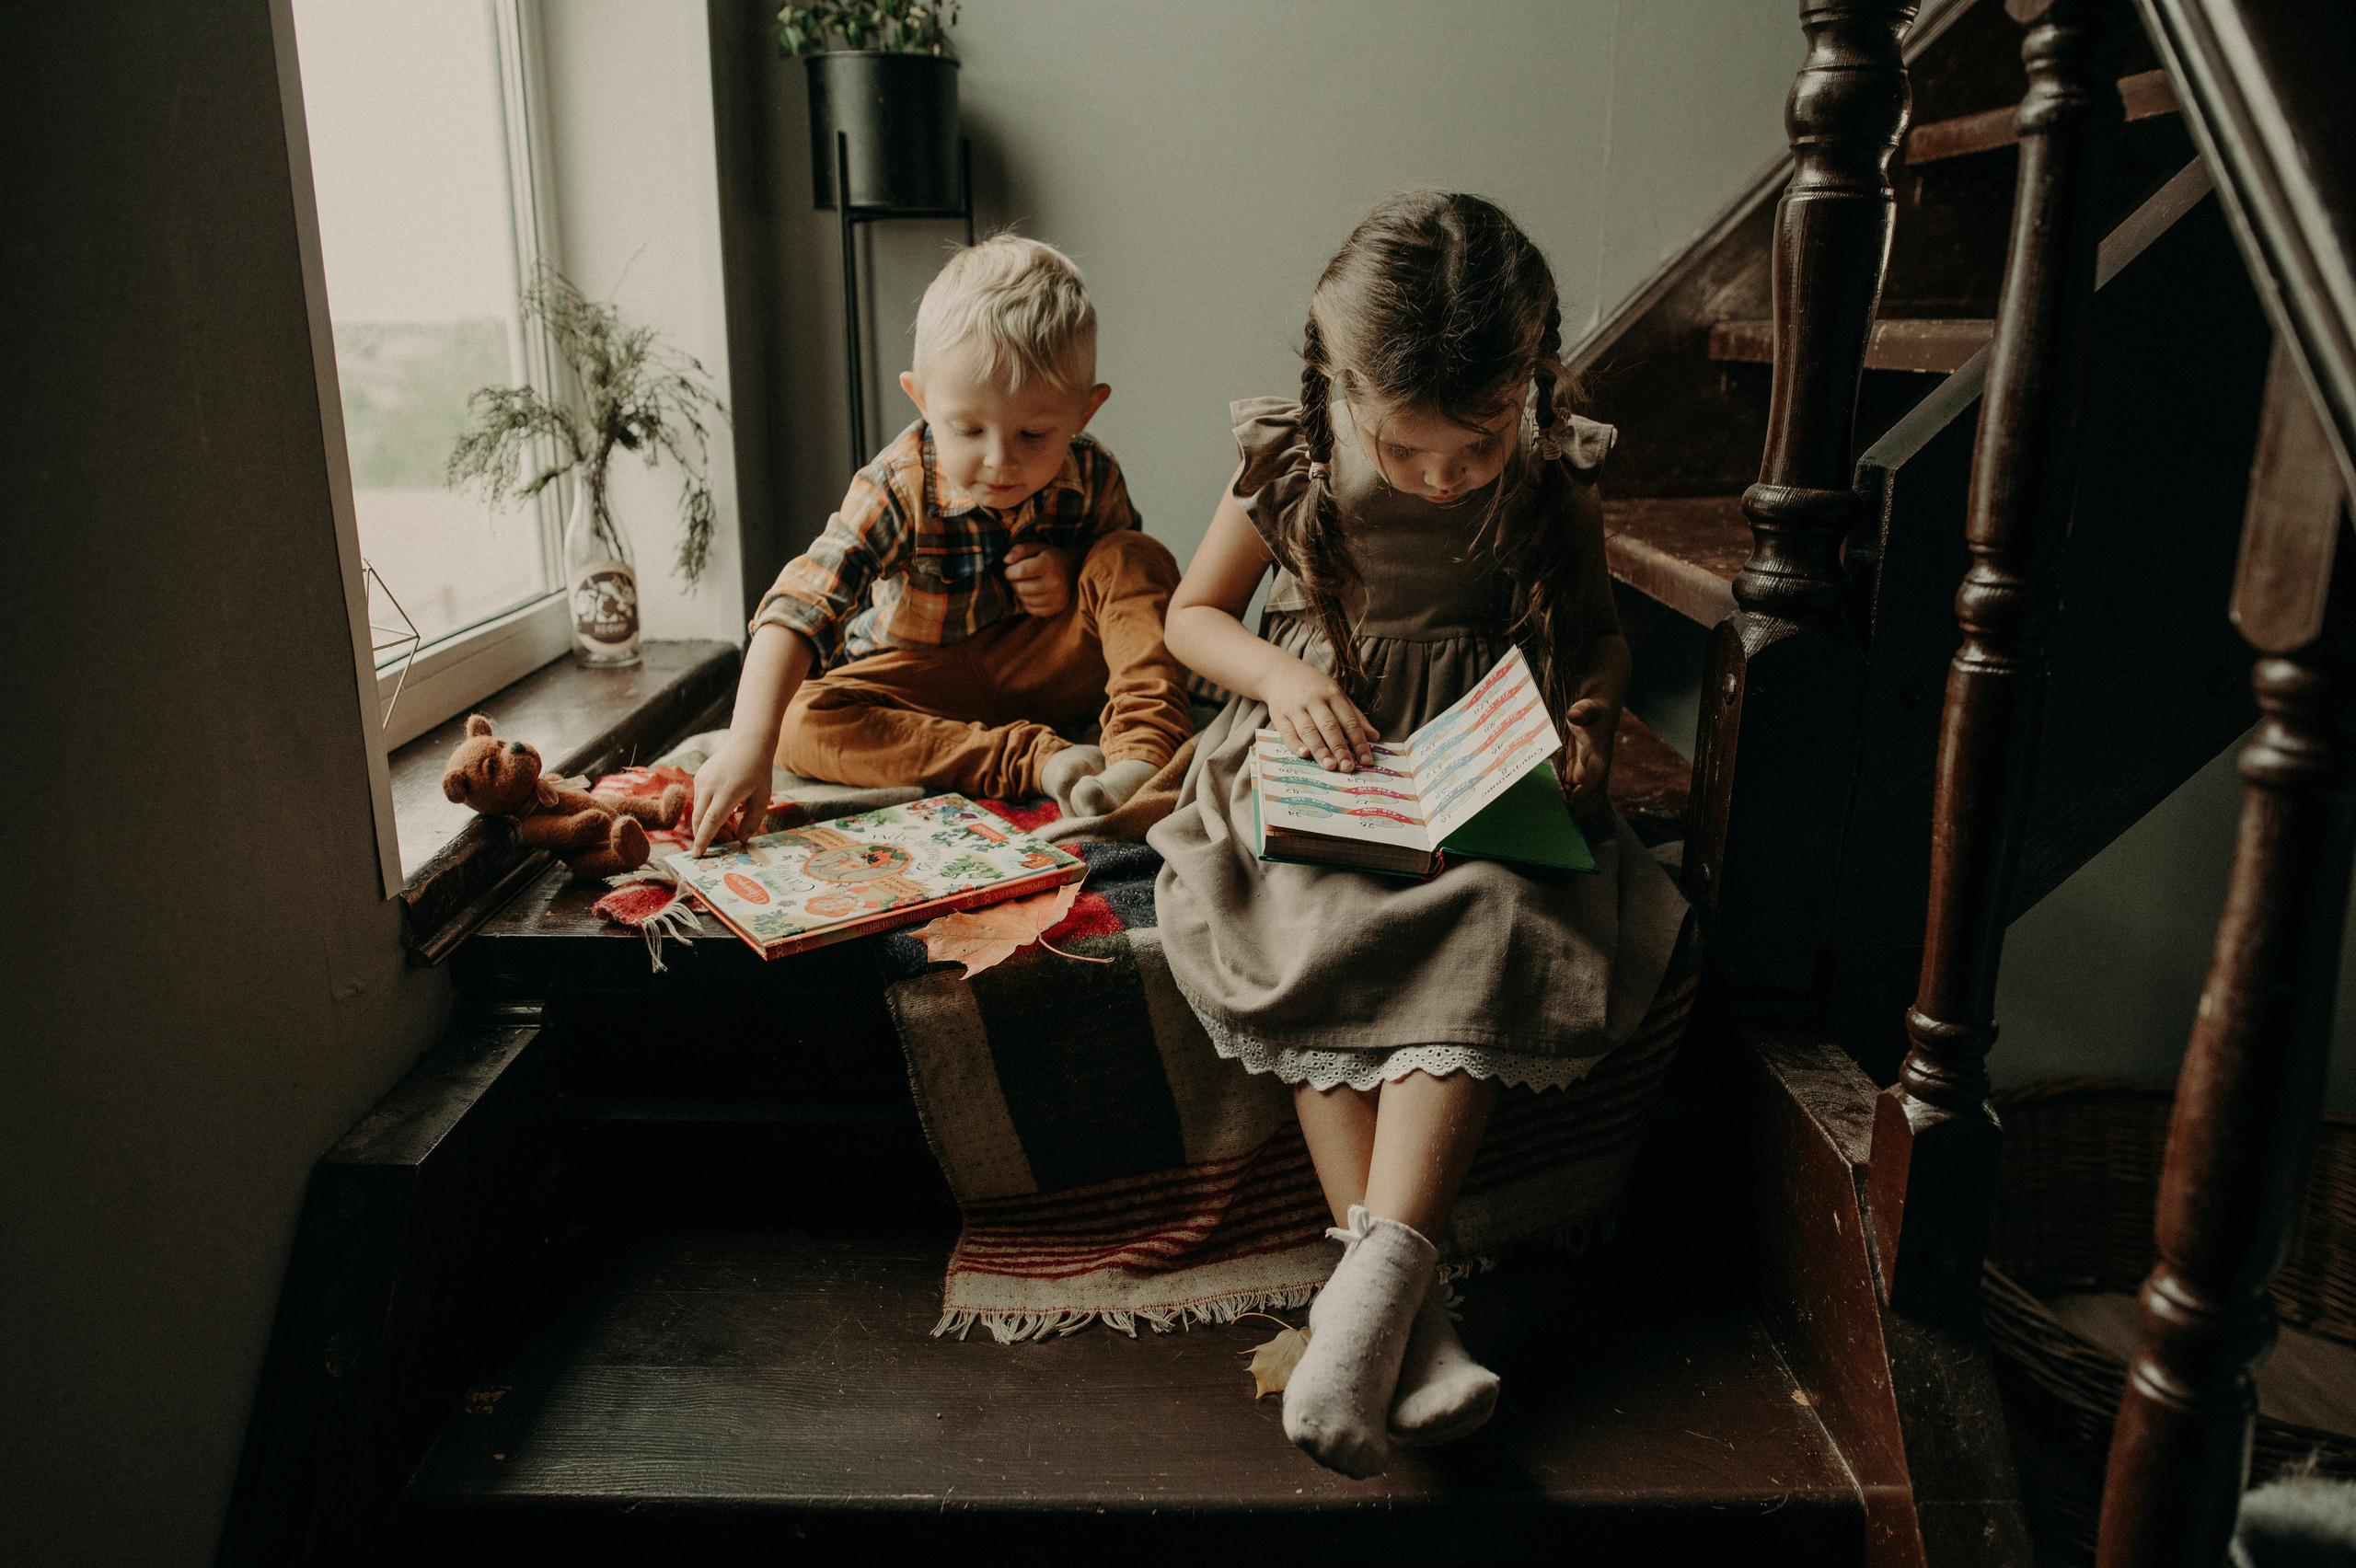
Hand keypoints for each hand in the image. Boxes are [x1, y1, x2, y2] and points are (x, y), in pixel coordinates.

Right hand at [688, 731, 775, 855]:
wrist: (747, 744)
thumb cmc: (759, 772)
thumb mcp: (762, 798)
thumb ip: (751, 821)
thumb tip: (740, 840)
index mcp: (728, 791)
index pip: (711, 821)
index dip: (703, 840)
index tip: (696, 855)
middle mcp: (710, 785)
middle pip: (699, 820)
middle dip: (704, 837)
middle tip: (719, 846)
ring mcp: (701, 780)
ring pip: (697, 812)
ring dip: (707, 825)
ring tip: (728, 829)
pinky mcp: (698, 778)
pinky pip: (699, 802)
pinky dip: (707, 813)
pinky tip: (723, 813)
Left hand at [1001, 541, 1074, 617]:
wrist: (1074, 568)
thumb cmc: (1051, 557)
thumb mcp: (1037, 547)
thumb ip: (1020, 549)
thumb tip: (1006, 560)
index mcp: (1050, 563)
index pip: (1020, 571)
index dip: (1009, 571)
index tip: (1009, 569)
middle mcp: (1055, 582)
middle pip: (1021, 588)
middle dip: (1013, 582)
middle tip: (1016, 577)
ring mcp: (1057, 597)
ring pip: (1025, 600)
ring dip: (1020, 593)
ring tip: (1024, 584)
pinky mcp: (1057, 608)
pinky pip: (1033, 610)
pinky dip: (1027, 602)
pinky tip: (1031, 593)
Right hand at [1263, 659, 1377, 771]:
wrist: (1279, 672)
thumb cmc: (1313, 687)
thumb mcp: (1336, 694)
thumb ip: (1355, 715)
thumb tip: (1375, 736)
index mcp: (1332, 694)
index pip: (1349, 721)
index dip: (1359, 741)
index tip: (1366, 760)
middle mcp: (1314, 700)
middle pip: (1329, 726)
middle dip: (1340, 748)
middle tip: (1348, 767)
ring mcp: (1295, 707)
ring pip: (1309, 731)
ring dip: (1320, 750)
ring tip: (1330, 766)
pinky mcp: (1279, 715)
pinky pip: (1287, 732)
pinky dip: (1295, 744)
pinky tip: (1304, 754)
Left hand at [1562, 698, 1615, 817]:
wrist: (1599, 709)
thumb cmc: (1593, 707)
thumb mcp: (1590, 705)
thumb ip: (1584, 710)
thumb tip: (1574, 715)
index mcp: (1600, 753)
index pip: (1599, 777)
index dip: (1588, 791)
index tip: (1573, 799)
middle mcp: (1596, 767)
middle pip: (1595, 796)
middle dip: (1582, 808)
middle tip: (1561, 813)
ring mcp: (1587, 772)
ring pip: (1586, 799)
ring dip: (1573, 807)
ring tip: (1553, 811)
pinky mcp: (1578, 773)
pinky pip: (1574, 793)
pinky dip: (1565, 801)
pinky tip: (1549, 802)